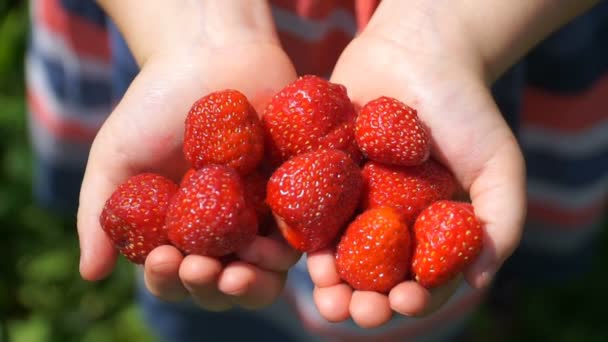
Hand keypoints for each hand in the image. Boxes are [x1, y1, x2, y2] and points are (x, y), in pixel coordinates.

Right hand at [76, 39, 300, 309]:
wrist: (207, 56)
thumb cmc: (154, 106)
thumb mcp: (115, 159)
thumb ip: (100, 214)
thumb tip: (89, 275)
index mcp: (180, 231)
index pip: (175, 276)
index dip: (170, 281)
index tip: (166, 260)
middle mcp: (222, 231)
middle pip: (224, 284)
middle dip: (212, 289)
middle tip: (204, 271)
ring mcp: (260, 215)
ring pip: (266, 271)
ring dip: (252, 282)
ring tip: (239, 269)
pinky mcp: (295, 194)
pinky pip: (299, 233)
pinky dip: (286, 248)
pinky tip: (270, 243)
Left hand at [308, 6, 525, 326]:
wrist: (418, 53)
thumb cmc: (466, 108)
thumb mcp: (498, 165)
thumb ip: (499, 222)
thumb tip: (480, 282)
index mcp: (428, 230)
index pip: (421, 278)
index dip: (415, 297)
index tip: (405, 302)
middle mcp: (388, 223)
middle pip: (374, 276)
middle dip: (364, 300)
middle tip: (355, 313)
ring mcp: (352, 202)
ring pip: (338, 253)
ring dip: (329, 280)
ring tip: (325, 294)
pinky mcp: (320, 177)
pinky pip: (309, 212)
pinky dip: (305, 236)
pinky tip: (303, 253)